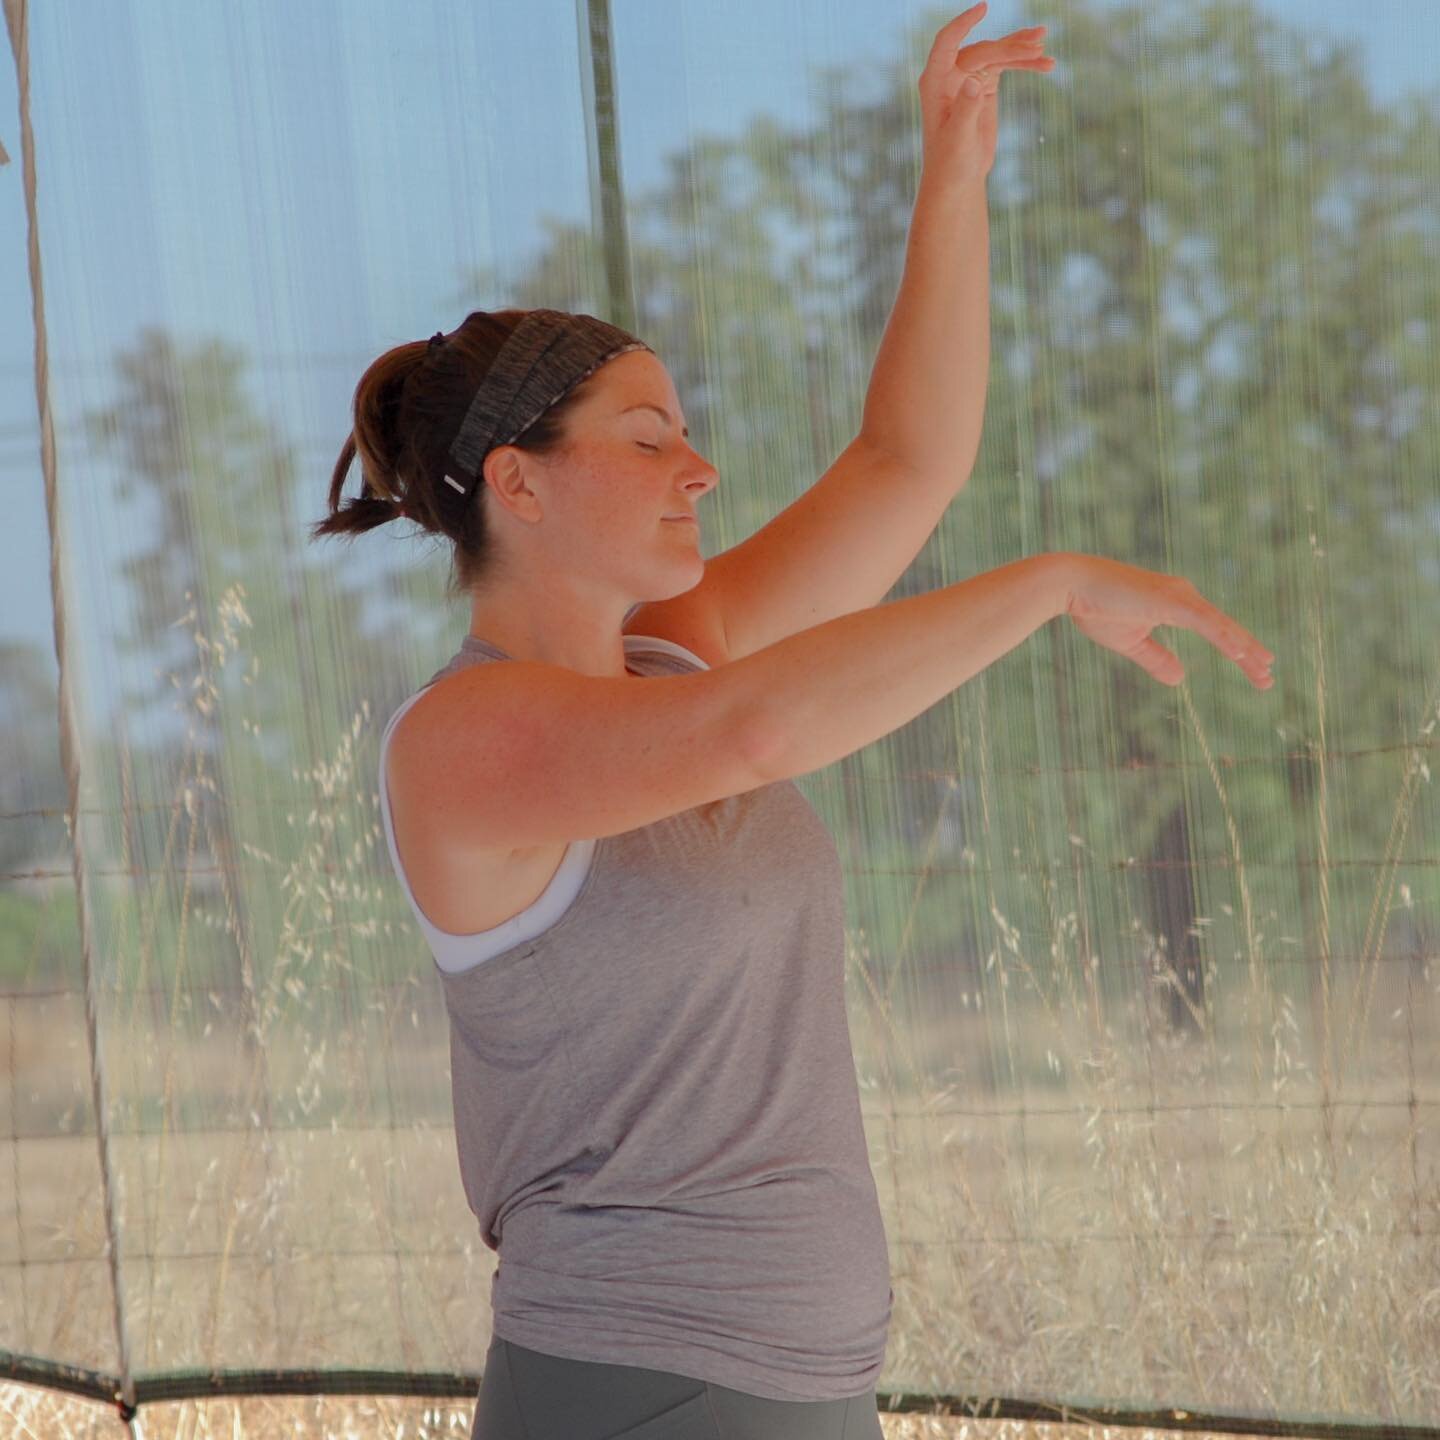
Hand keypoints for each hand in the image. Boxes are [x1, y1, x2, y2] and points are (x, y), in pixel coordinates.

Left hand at [917, 3, 1056, 187]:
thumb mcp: (958, 139)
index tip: (983, 8)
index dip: (963, 24)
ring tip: (1044, 49)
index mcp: (935, 82)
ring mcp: (968, 76)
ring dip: (1022, 51)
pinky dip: (1025, 64)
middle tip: (1037, 50)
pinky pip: (1006, 65)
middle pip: (982, 49)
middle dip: (1009, 48)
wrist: (959, 178)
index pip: (947, 43)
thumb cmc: (950, 162)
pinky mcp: (984, 84)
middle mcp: (950, 74)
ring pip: (997, 54)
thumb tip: (973, 82)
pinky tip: (1046, 64)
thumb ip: (965, 110)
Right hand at [1062, 555, 1275, 690]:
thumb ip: (1156, 658)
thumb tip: (1180, 679)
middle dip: (1249, 654)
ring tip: (1264, 669)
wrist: (1071, 585)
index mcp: (1176, 604)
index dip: (1238, 651)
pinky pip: (1204, 622)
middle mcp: (1184, 596)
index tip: (1257, 671)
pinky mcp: (1170, 600)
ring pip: (1221, 626)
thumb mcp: (1130, 642)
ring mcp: (1179, 596)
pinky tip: (1239, 653)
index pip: (1215, 631)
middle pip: (1225, 629)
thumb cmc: (1094, 608)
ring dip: (1244, 649)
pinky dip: (1223, 637)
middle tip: (1269, 678)